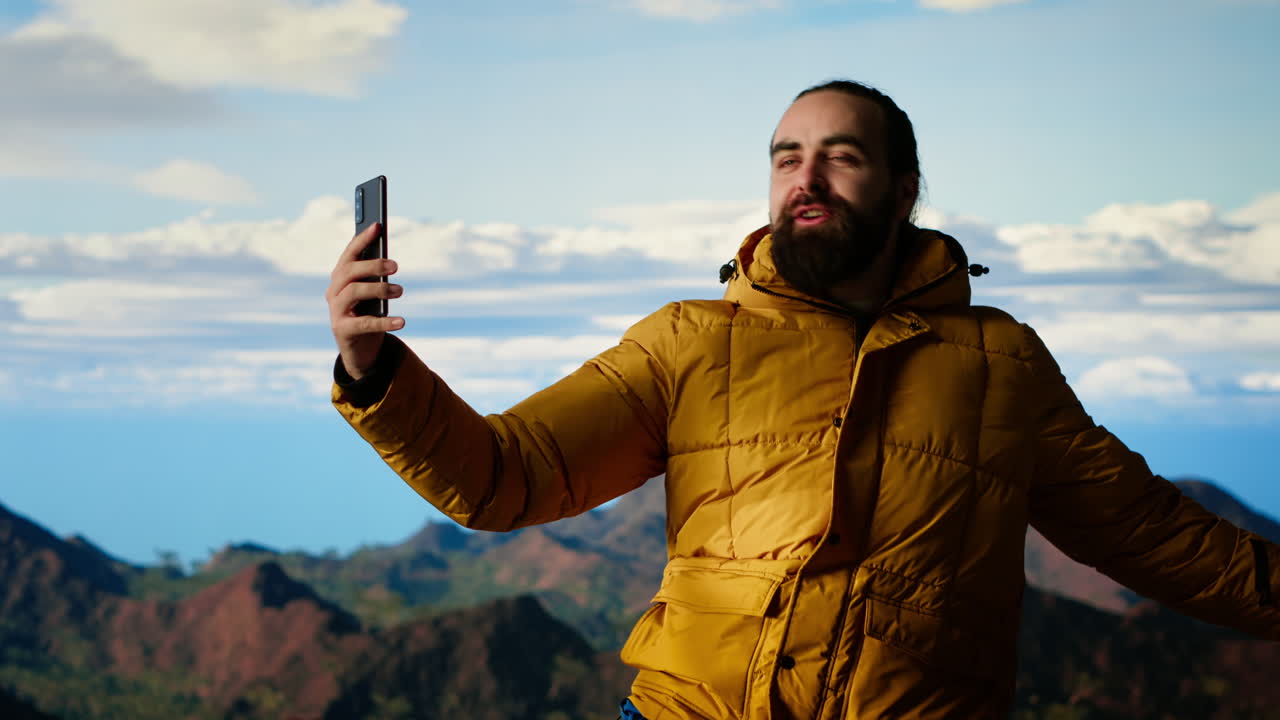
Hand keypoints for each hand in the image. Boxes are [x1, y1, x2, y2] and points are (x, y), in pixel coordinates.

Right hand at [326, 222, 404, 379]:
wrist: (360, 349)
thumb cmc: (367, 314)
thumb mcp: (372, 294)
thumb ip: (375, 278)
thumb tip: (389, 261)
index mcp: (340, 278)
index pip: (348, 255)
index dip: (361, 240)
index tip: (377, 226)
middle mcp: (334, 291)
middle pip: (349, 271)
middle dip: (372, 265)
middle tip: (395, 265)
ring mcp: (336, 311)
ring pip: (354, 292)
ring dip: (379, 288)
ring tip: (400, 290)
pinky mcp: (342, 330)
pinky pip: (364, 323)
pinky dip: (385, 321)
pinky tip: (402, 321)